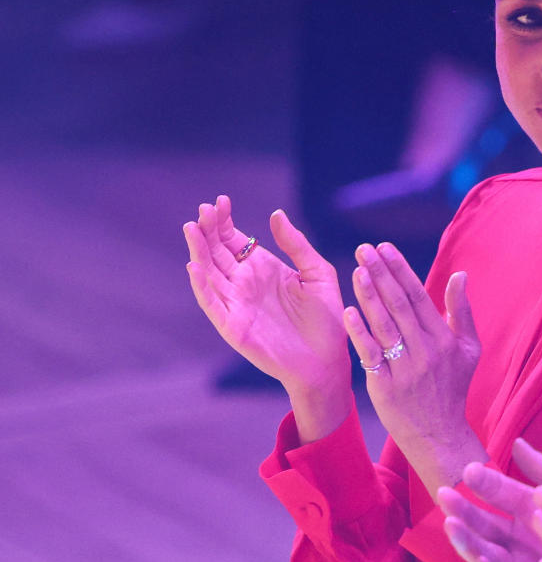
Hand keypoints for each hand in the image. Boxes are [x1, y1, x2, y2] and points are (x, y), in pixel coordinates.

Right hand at [184, 196, 349, 420]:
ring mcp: (236, 304)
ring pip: (209, 273)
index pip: (234, 240)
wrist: (328, 360)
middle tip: (203, 209)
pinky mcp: (233, 326)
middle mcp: (244, 284)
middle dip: (208, 230)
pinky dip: (201, 287)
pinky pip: (212, 304)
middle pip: (217, 252)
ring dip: (198, 252)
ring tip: (192, 229)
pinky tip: (195, 267)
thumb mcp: (318, 273)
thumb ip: (297, 245)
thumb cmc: (327, 319)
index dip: (223, 221)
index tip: (220, 201)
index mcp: (263, 268)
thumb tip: (276, 214)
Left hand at [345, 243, 484, 492]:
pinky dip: (359, 332)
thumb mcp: (469, 350)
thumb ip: (462, 311)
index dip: (400, 270)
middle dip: (380, 273)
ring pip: (383, 325)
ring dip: (369, 295)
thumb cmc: (452, 389)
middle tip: (364, 248)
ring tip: (357, 269)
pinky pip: (370, 354)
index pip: (418, 296)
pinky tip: (348, 311)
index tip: (385, 247)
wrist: (439, 435)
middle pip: (399, 304)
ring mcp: (404, 369)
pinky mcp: (385, 386)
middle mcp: (425, 350)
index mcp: (443, 339)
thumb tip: (460, 274)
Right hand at [438, 462, 541, 561]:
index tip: (469, 469)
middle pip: (483, 526)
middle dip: (463, 511)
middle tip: (445, 495)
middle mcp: (519, 541)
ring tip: (453, 526)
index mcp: (530, 513)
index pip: (499, 494)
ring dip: (465, 543)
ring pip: (483, 556)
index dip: (484, 483)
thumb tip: (517, 442)